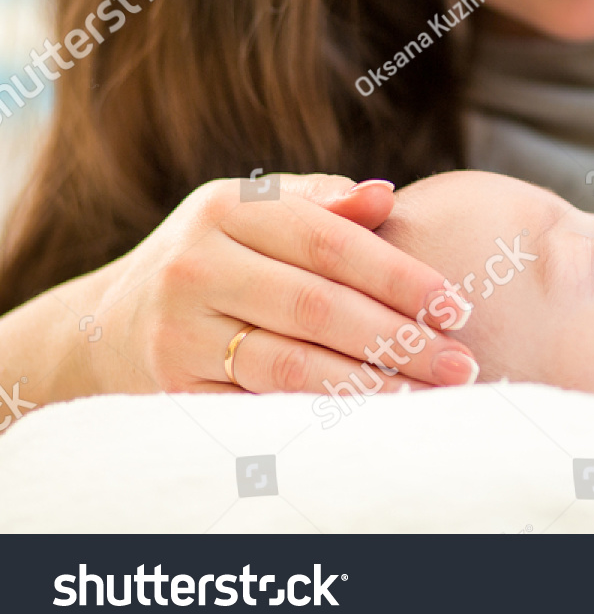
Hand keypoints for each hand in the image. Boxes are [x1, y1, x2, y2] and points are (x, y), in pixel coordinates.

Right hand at [82, 175, 478, 395]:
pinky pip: (258, 406)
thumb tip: (386, 195)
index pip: (331, 243)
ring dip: (367, 385)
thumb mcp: (258, 210)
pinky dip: (317, 415)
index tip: (457, 306)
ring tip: (427, 397)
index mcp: (226, 209)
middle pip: (316, 307)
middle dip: (398, 338)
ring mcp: (178, 332)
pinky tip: (368, 418)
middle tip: (460, 363)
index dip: (399, 276)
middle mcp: (195, 267)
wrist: (112, 320)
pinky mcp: (173, 388)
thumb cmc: (219, 252)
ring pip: (289, 365)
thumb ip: (323, 202)